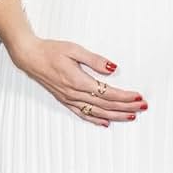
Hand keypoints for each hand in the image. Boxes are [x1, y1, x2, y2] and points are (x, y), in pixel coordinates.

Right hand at [8, 35, 145, 126]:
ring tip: (131, 116)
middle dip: (126, 107)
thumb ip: (95, 60)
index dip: (125, 97)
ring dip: (115, 115)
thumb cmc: (51, 51)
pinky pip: (83, 114)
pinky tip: (106, 123)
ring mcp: (69, 99)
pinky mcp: (65, 100)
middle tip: (142, 107)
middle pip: (106, 105)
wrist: (30, 57)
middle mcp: (74, 94)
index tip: (138, 97)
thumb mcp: (75, 50)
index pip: (108, 93)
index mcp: (78, 81)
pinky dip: (96, 120)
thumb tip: (113, 68)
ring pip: (97, 112)